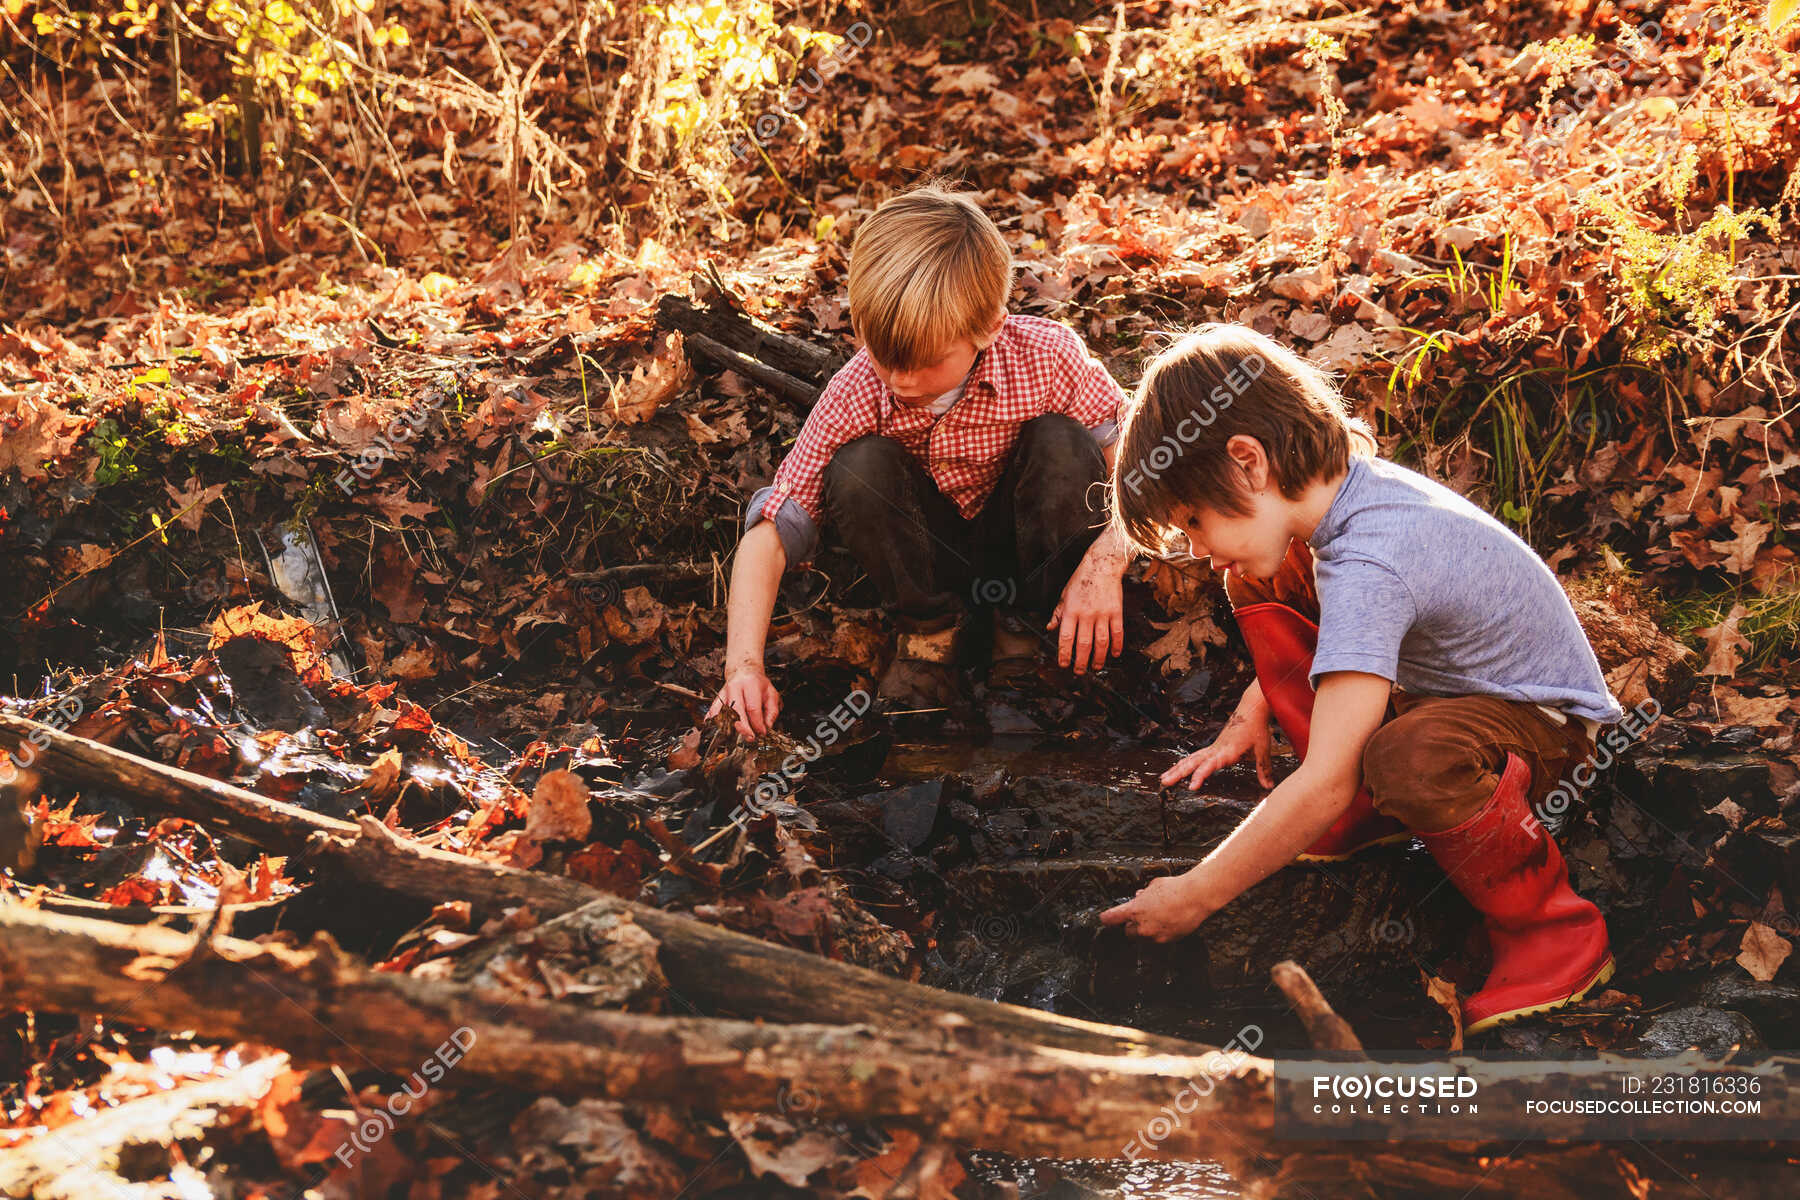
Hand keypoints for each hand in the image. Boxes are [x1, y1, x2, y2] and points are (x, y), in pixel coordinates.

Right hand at [708, 666, 779, 737]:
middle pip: (736, 710)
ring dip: (729, 727)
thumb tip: (766, 727)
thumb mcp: (771, 694)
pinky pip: (713, 711)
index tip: (761, 732)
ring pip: (722, 712)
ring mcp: (723, 692)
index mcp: (750, 684)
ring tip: (736, 735)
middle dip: (743, 727)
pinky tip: (718, 729)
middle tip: (751, 737)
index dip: (757, 723)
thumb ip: (772, 711)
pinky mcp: (716, 698)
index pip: (752, 707)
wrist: (743, 671)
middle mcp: (734, 687)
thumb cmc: (758, 684)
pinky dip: (714, 722)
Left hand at [1049, 550, 1125, 674]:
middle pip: (1084, 644)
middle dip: (1081, 662)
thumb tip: (1050, 627)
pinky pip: (1117, 633)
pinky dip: (1116, 646)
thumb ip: (1058, 613)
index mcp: (1071, 611)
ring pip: (1101, 642)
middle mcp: (1086, 614)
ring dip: (1099, 658)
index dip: (1064, 654)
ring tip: (1096, 667)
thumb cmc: (1081, 580)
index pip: (1066, 637)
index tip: (1063, 664)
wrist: (1102, 565)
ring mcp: (1102, 614)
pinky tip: (1114, 654)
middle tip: (1079, 672)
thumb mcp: (1064, 595)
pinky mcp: (1116, 612)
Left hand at [1100, 871, 1214, 941]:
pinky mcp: (1167, 941)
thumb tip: (1139, 897)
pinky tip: (1168, 922)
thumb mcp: (1153, 886)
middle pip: (1127, 932)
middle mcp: (1142, 927)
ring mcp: (1154, 936)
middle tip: (1140, 916)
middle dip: (1131, 925)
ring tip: (1158, 917)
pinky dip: (1159, 933)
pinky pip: (1157, 939)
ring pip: (1143, 938)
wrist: (1195, 897)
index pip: (1110, 919)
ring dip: (1145, 930)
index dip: (1107, 918)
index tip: (1106, 918)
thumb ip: (1142, 895)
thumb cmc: (1174, 888)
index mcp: (1134, 911)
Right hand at [1161, 681, 1275, 790]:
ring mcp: (1213, 747)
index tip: (1191, 787)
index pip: (1209, 765)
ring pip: (1191, 758)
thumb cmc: (1257, 728)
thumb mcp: (1263, 750)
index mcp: (1227, 751)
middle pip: (1192, 761)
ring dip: (1177, 768)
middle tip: (1164, 782)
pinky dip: (1185, 763)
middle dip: (1178, 772)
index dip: (1200, 776)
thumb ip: (1264, 770)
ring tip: (1164, 778)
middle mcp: (1216, 749)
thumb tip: (1269, 787)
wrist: (1251, 709)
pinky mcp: (1214, 746)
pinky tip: (1178, 769)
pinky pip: (1196, 756)